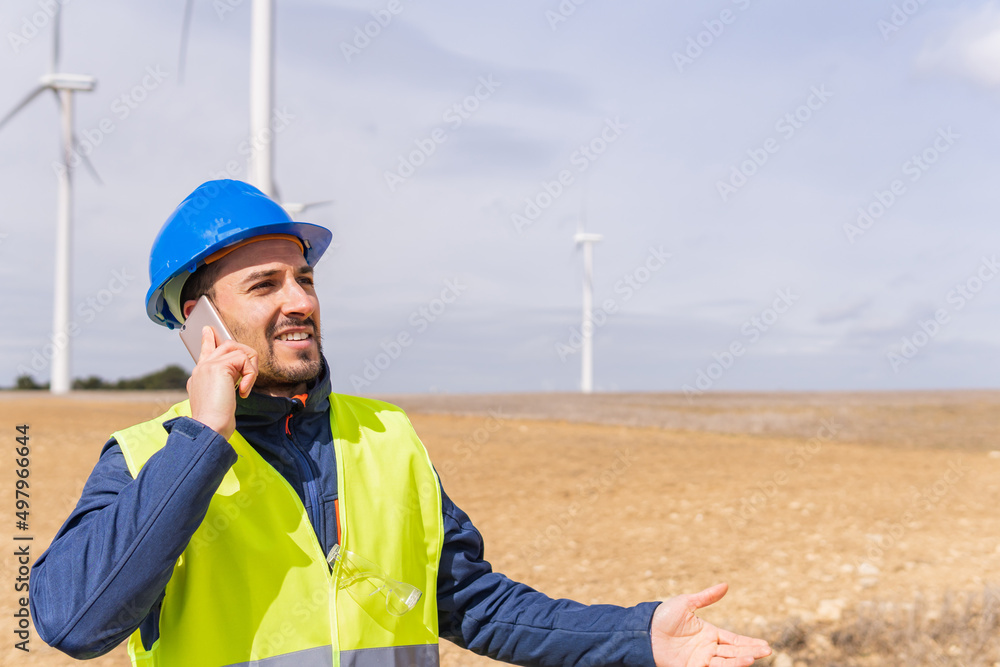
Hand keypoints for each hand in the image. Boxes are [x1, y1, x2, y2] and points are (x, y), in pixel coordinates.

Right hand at [187, 325, 257, 439]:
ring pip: (238, 349)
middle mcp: (201, 368)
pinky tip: (243, 392)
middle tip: (249, 378)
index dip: (208, 340)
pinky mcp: (218, 366)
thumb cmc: (216, 421)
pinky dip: (250, 376)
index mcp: (199, 376)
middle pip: (227, 345)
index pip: (204, 351)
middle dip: (246, 357)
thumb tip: (239, 378)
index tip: (208, 330)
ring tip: (246, 387)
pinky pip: (244, 360)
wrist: (209, 427)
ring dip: (250, 368)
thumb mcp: (219, 400)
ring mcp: (208, 365)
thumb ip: (224, 385)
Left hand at [651, 583, 770, 666]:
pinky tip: (735, 665)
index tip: (765, 646)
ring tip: (752, 658)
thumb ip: (707, 597)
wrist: (644, 630)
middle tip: (766, 652)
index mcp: (708, 633)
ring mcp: (699, 660)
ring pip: (725, 663)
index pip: (734, 640)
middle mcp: (707, 648)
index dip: (749, 643)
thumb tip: (726, 585)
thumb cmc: (663, 615)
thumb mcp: (686, 603)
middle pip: (733, 653)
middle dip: (749, 652)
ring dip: (738, 661)